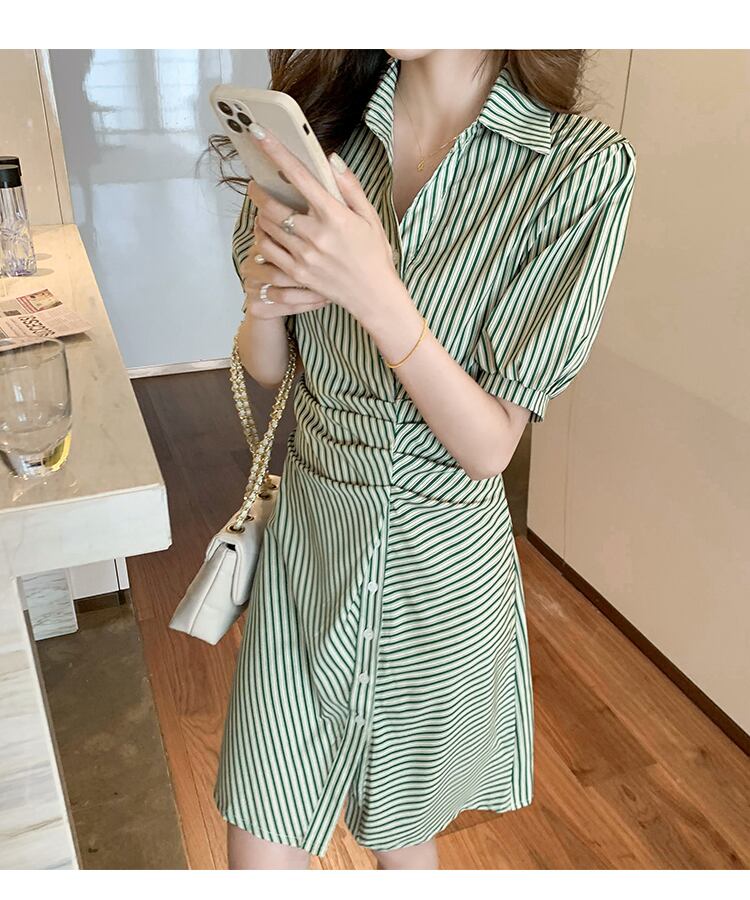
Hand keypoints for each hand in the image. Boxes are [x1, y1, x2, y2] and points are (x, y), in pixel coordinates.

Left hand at [246, 123, 402, 326]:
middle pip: (271, 205)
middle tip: (256, 184)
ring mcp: (304, 256)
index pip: (299, 176)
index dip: (276, 152)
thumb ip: (350, 186)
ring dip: (259, 214)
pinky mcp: (297, 273)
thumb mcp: (370, 216)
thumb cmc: (374, 254)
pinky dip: (263, 238)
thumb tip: (330, 159)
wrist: (374, 296)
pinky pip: (268, 251)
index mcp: (334, 216)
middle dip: (257, 190)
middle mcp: (316, 235)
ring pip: (266, 227)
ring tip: (264, 210)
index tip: (259, 134)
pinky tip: (268, 234)